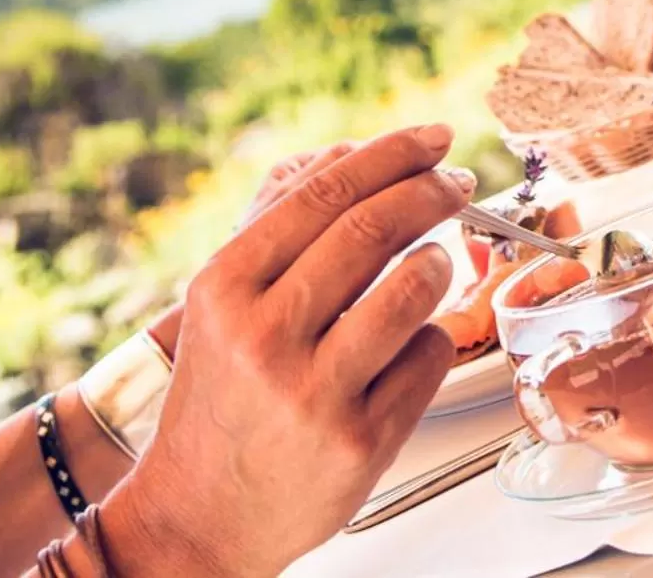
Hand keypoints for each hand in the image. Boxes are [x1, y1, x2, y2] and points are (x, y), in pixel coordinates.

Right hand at [100, 124, 474, 576]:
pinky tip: (410, 342)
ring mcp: (315, 393)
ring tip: (434, 263)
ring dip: (439, 262)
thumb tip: (355, 152)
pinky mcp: (361, 442)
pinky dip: (432, 335)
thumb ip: (281, 229)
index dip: (393, 154)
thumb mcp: (222, 306)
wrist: (194, 515)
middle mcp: (265, 337)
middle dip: (432, 192)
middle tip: (457, 183)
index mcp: (225, 289)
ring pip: (416, 288)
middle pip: (374, 229)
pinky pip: (430, 356)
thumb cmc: (221, 396)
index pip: (324, 194)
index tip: (434, 138)